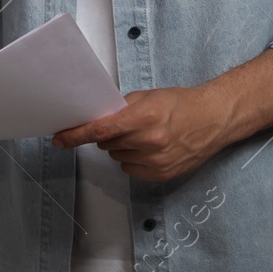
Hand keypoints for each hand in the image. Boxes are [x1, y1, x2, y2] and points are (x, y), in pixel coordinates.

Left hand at [51, 85, 234, 181]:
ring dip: (122, 147)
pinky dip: (133, 159)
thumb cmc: (181, 104)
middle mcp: (150, 141)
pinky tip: (150, 149)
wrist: (213, 119)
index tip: (59, 140)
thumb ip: (119, 109)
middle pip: (107, 144)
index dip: (75, 136)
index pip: (100, 130)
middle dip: (108, 135)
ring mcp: (157, 161)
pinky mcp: (162, 174)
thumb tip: (95, 120)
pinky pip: (130, 169)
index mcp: (144, 118)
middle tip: (126, 126)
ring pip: (117, 157)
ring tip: (144, 136)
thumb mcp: (147, 97)